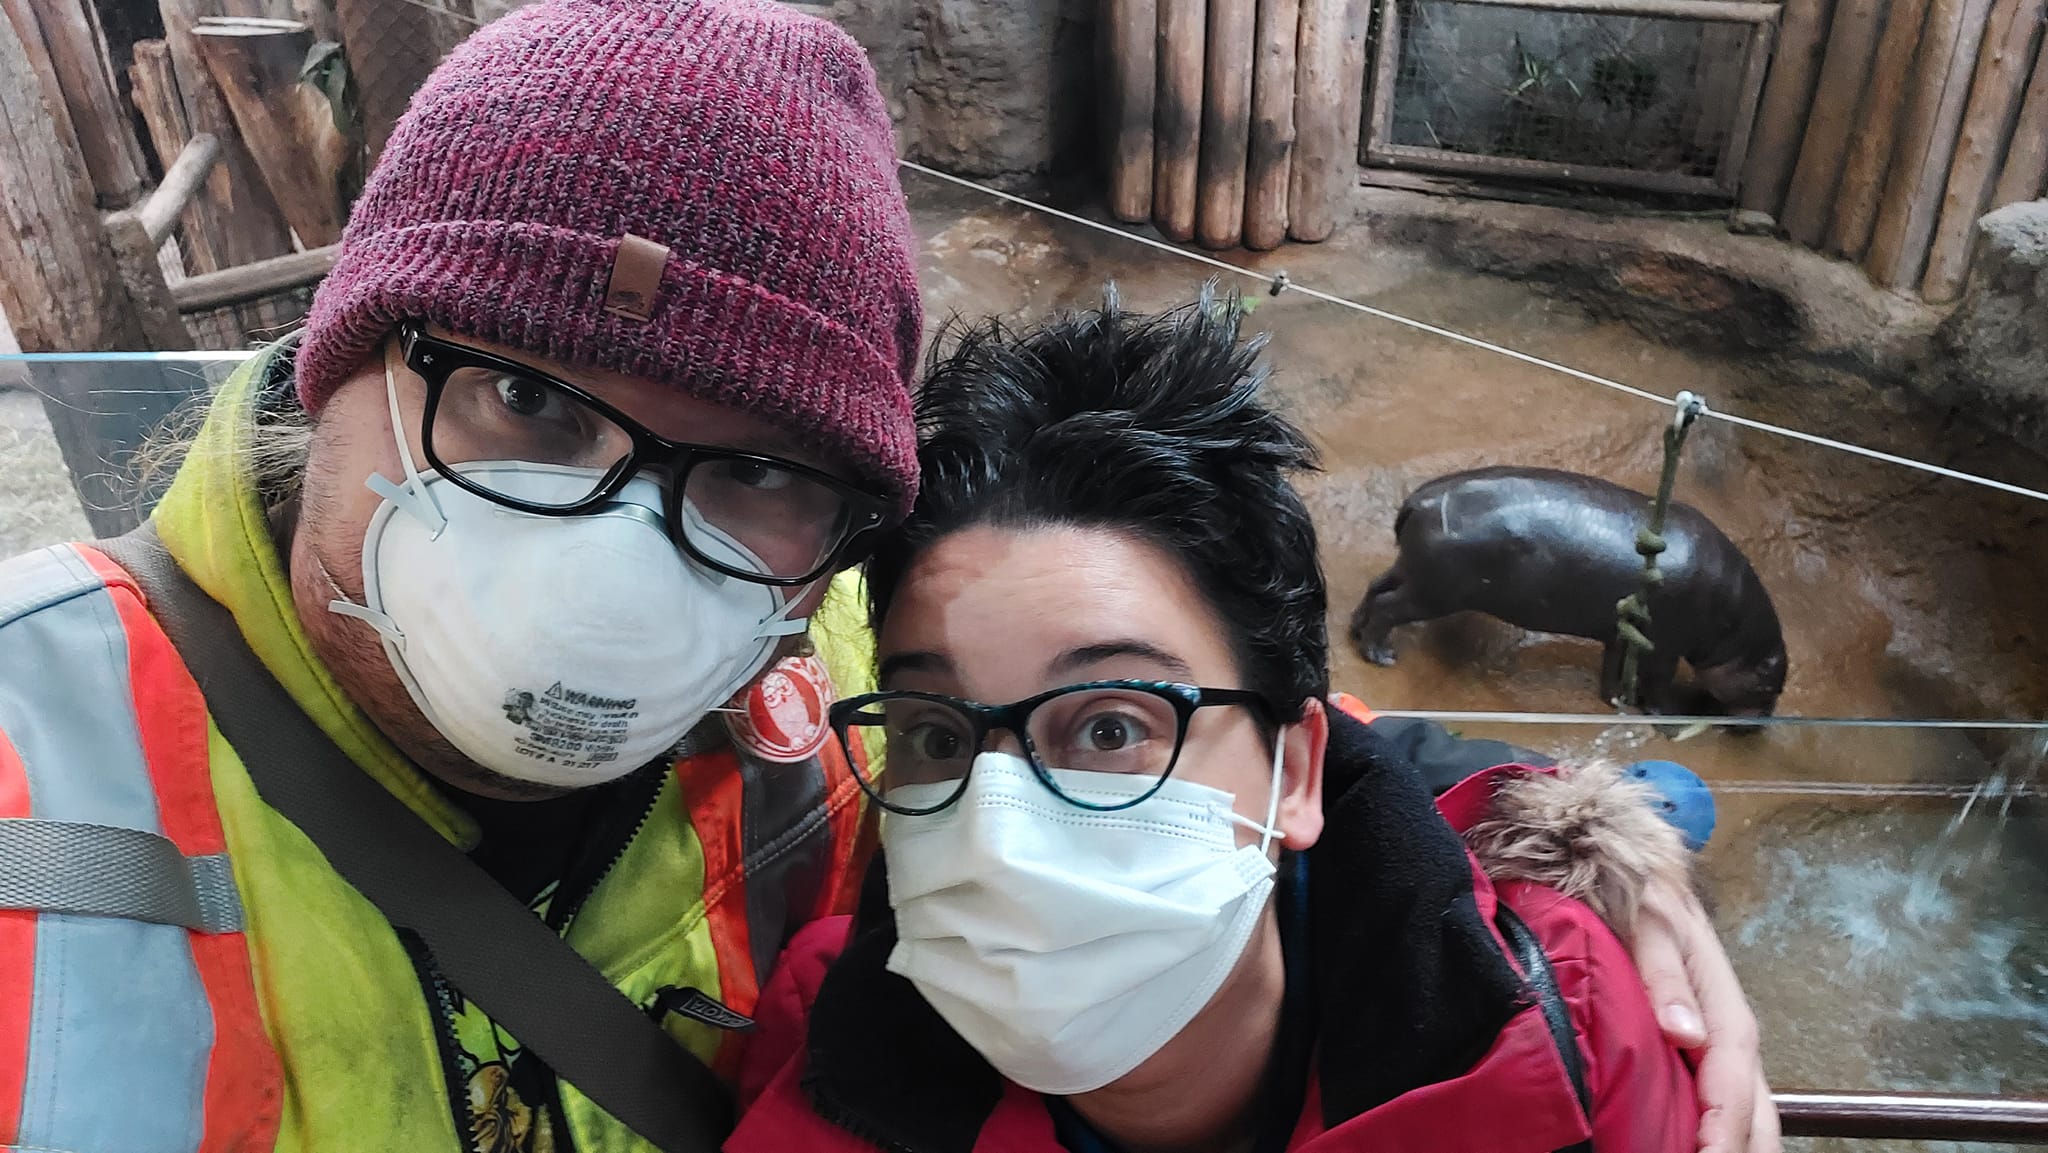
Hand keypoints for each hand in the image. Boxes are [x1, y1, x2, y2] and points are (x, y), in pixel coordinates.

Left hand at [1627, 876, 1779, 1152]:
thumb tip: (1684, 1032)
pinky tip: (1698, 1150)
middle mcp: (1736, 1044)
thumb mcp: (1651, 921)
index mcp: (1726, 1017)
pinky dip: (1722, 1139)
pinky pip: (1726, 1110)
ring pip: (1751, 1122)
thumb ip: (1664, 974)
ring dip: (1739, 1149)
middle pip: (1755, 1120)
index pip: (1733, 1090)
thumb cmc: (1650, 902)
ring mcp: (1727, 1055)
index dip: (1723, 1135)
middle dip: (1740, 1152)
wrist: (1655, 883)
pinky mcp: (1710, 1059)